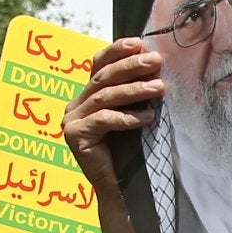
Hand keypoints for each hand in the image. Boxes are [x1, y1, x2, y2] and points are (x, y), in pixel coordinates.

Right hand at [65, 38, 164, 203]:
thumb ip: (136, 93)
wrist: (123, 190)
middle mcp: (76, 105)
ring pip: (105, 96)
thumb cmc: (132, 153)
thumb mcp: (134, 115)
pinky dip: (127, 117)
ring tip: (159, 88)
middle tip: (155, 61)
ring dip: (135, 90)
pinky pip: (103, 119)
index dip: (117, 51)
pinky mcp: (74, 136)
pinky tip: (148, 118)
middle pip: (103, 77)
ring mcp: (72, 120)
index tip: (139, 42)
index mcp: (88, 96)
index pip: (99, 64)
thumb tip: (157, 63)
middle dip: (131, 66)